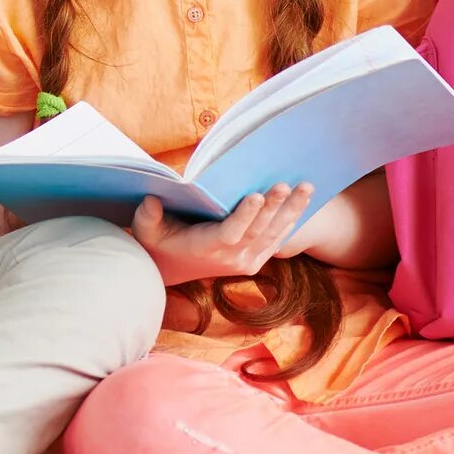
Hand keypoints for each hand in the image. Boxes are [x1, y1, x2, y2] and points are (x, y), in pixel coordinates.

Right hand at [130, 185, 315, 283]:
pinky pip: (279, 237)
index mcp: (208, 249)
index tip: (255, 196)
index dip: (244, 216)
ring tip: (306, 187)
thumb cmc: (160, 243)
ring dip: (292, 210)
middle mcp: (233, 258)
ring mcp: (248, 259)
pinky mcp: (257, 258)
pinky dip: (292, 218)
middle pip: (258, 231)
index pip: (230, 233)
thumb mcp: (147, 232)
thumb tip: (151, 201)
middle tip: (285, 184)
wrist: (174, 269)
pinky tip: (305, 199)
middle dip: (274, 206)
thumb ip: (146, 218)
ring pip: (274, 233)